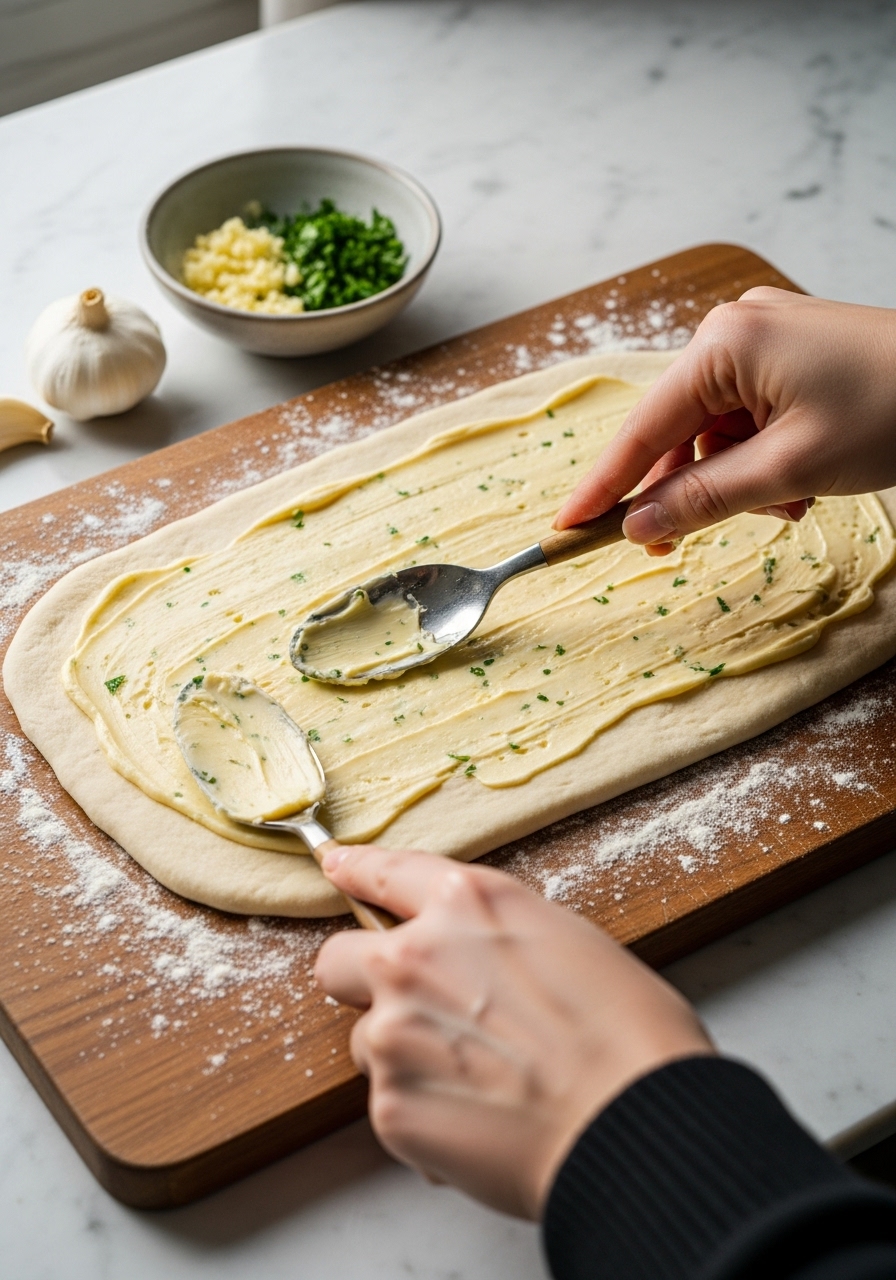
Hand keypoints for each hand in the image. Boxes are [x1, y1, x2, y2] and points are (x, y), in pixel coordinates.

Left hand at [315, 846, 712, 1219]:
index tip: (336, 865)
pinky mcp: (390, 1106)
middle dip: (360, 980)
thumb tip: (474, 959)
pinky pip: (392, 1102)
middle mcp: (414, 957)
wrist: (633, 1124)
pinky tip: (484, 1122)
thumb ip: (494, 937)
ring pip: (368, 1040)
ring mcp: (393, 1032)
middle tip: (411, 1008)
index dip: (357, 870)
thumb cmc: (627, 1034)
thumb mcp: (567, 940)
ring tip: (480, 1082)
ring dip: (405, 1056)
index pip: (388, 873)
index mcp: (465, 904)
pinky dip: (425, 1112)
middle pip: (339, 959)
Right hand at [554, 288, 895, 553]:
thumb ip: (706, 500)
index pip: (644, 428)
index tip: (567, 527)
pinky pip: (750, 420)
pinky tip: (798, 483)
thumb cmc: (893, 409)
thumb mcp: (791, 468)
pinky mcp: (791, 356)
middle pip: (679, 432)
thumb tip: (640, 526)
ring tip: (788, 503)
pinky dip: (763, 460)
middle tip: (675, 550)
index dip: (605, 485)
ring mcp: (764, 340)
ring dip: (738, 480)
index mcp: (724, 343)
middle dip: (692, 490)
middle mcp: (734, 331)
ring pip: (717, 433)